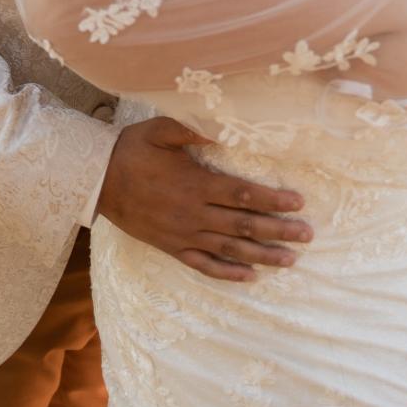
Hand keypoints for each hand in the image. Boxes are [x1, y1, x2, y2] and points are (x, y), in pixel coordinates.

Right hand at [96, 116, 312, 281]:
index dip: (273, 200)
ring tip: (291, 260)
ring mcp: (185, 234)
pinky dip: (228, 274)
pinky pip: (205, 265)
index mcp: (197, 183)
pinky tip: (249, 278)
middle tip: (308, 235)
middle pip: (245, 225)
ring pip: (231, 250)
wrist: (98, 180)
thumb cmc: (132, 149)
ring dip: (263, 256)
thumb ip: (192, 128)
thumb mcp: (161, 129)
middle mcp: (195, 213)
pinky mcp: (173, 247)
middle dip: (279, 231)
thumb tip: (223, 129)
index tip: (298, 202)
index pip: (244, 194)